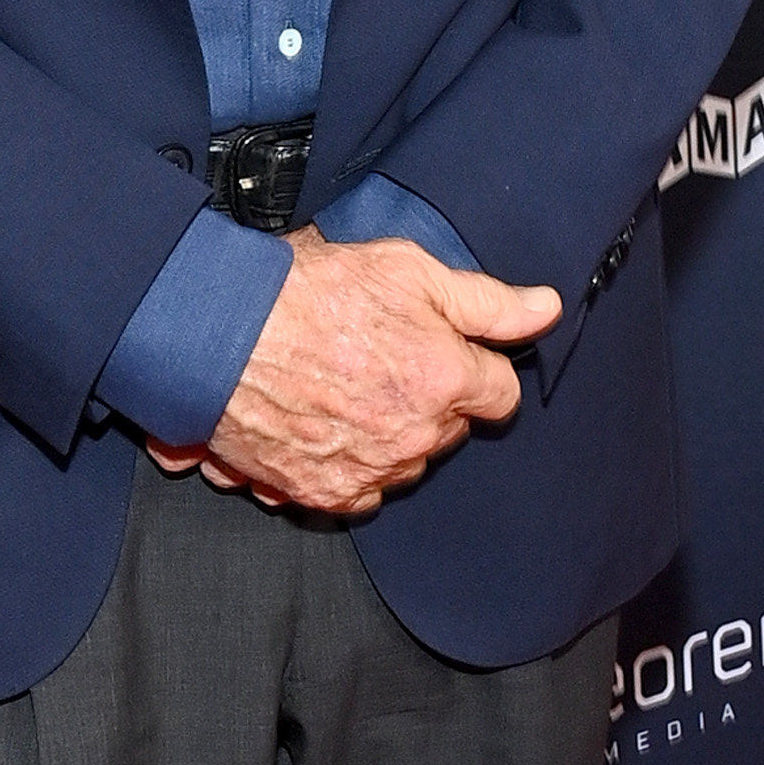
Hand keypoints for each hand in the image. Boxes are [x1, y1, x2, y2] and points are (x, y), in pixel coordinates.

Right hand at [145, 226, 561, 517]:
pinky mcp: (323, 493)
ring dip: (390, 437)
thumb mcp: (408, 270)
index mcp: (445, 378)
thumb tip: (546, 309)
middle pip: (450, 431)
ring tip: (346, 392)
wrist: (217, 333)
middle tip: (382, 360)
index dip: (473, 367)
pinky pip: (359, 494)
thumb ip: (486, 300)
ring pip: (406, 464)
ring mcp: (369, 470)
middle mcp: (414, 435)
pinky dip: (349, 469)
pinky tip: (325, 430)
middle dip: (430, 401)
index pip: (500, 394)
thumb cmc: (308, 292)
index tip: (445, 353)